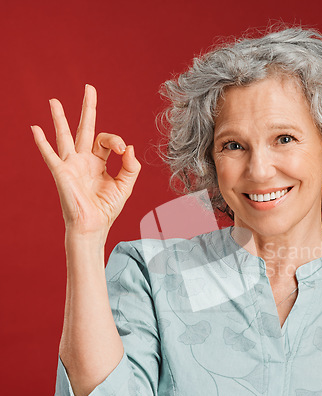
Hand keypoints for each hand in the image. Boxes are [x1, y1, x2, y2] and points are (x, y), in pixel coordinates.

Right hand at [31, 84, 140, 237]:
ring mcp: (71, 165)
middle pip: (85, 129)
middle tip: (89, 87)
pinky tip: (35, 129)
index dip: (117, 141)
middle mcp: (84, 160)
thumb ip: (131, 168)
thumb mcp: (125, 187)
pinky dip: (42, 143)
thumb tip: (130, 147)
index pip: (107, 141)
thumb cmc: (106, 209)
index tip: (124, 151)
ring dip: (60, 119)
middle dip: (88, 109)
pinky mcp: (62, 173)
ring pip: (65, 136)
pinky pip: (51, 155)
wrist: (93, 226)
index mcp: (99, 162)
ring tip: (54, 101)